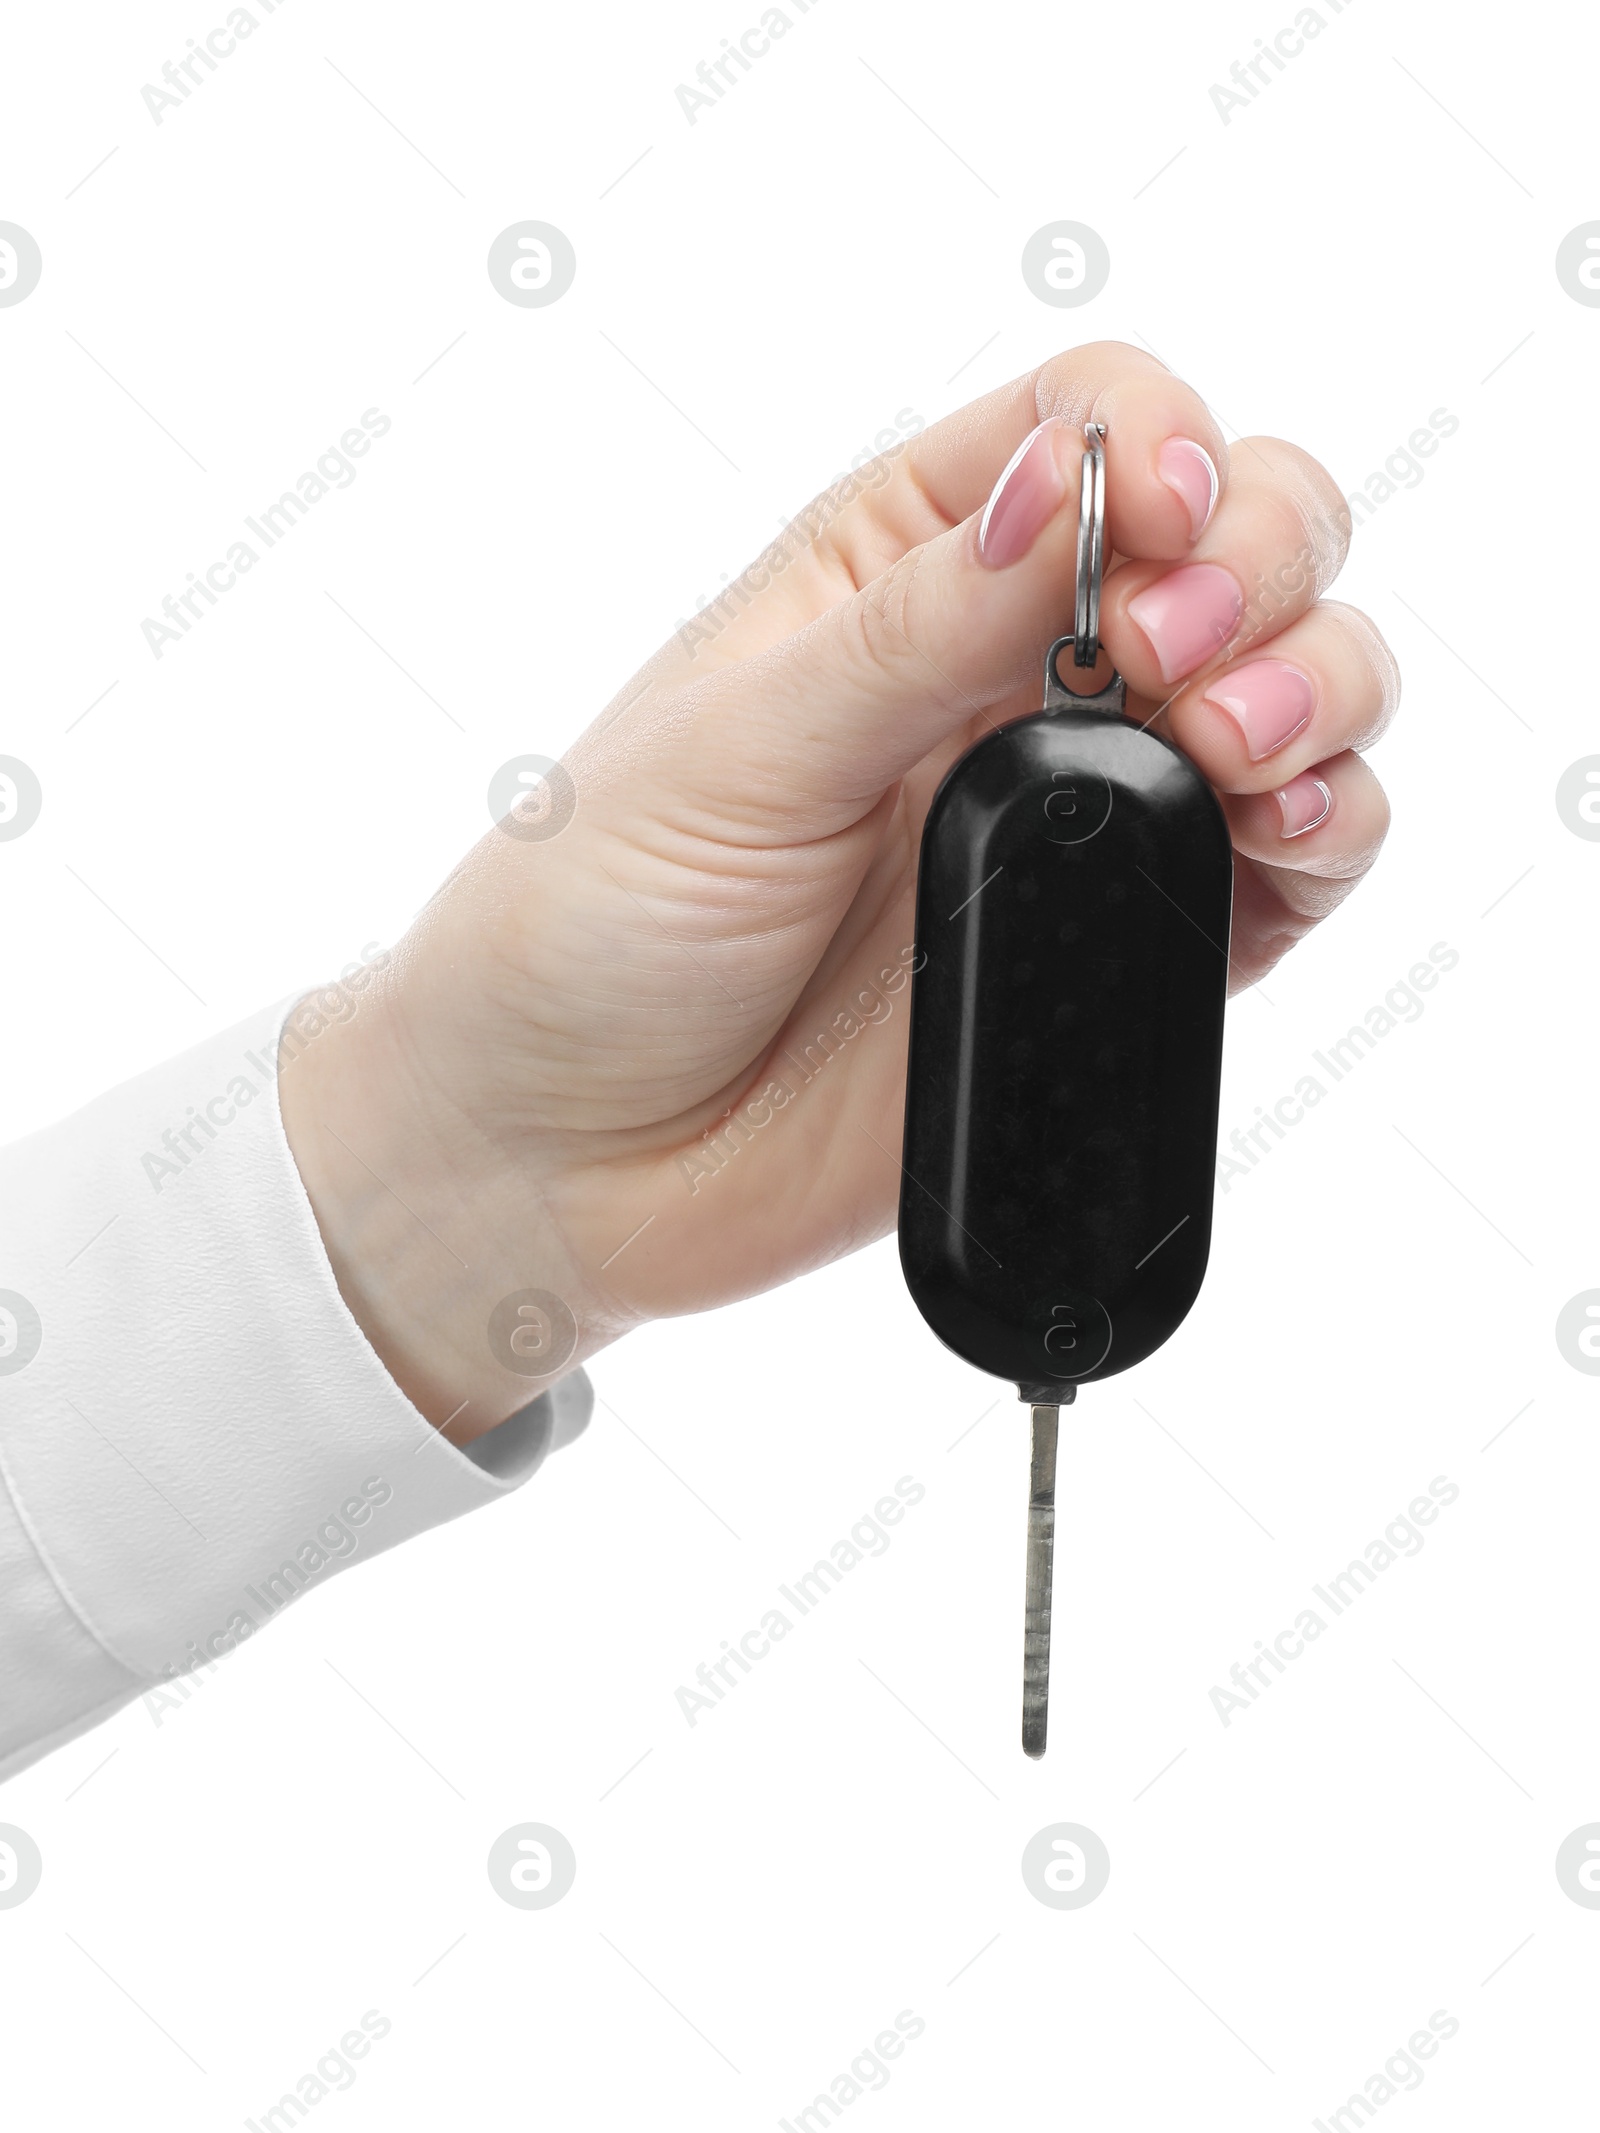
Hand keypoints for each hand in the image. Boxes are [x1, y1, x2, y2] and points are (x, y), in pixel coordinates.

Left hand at [280, 342, 1397, 1440]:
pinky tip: (1284, 831)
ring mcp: (1079, 810)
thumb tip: (1069, 488)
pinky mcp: (1122, 945)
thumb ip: (914, 629)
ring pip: (1292, 685)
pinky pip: (1282, 864)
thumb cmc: (592, 925)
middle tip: (1183, 655)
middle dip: (1264, 556)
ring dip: (1320, 684)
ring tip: (1240, 748)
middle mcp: (1011, 670)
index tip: (1151, 532)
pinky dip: (1331, 826)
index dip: (1160, 445)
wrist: (567, 1157)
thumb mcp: (732, 749)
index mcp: (899, 569)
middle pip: (1234, 532)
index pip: (1092, 422)